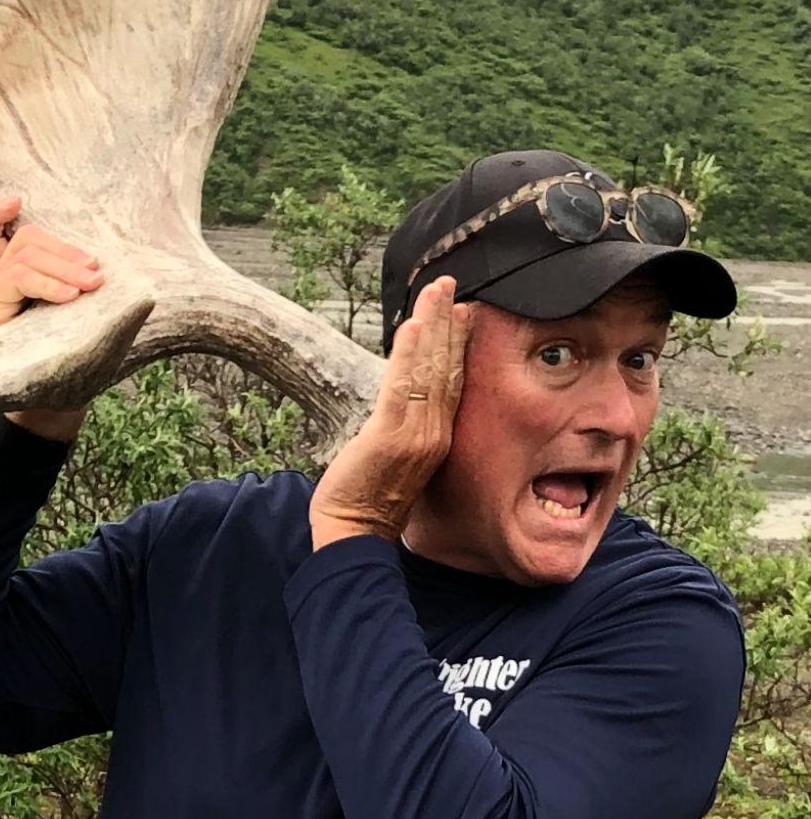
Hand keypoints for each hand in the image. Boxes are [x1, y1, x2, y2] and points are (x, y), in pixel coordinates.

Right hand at [0, 196, 104, 440]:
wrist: (55, 400)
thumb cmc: (76, 351)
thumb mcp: (82, 310)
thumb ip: (81, 282)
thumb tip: (112, 267)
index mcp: (18, 274)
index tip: (16, 199)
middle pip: (25, 239)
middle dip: (64, 251)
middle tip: (97, 275)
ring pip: (24, 256)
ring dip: (62, 268)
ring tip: (90, 286)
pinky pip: (17, 278)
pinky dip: (47, 283)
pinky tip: (69, 297)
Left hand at [309, 277, 470, 547]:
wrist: (355, 532)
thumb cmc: (372, 496)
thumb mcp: (399, 455)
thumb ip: (408, 424)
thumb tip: (405, 395)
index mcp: (437, 435)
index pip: (452, 380)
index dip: (457, 342)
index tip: (462, 310)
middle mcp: (434, 431)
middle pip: (446, 367)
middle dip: (448, 322)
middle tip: (450, 285)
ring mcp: (414, 434)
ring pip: (428, 370)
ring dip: (432, 326)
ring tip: (436, 292)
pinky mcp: (389, 436)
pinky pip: (402, 387)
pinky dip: (408, 354)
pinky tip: (413, 326)